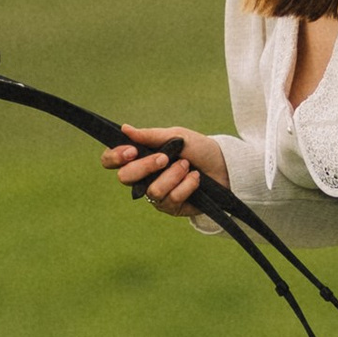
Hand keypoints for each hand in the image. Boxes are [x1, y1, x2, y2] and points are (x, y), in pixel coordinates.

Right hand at [102, 123, 225, 217]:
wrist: (225, 166)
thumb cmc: (198, 149)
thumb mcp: (176, 136)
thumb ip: (150, 136)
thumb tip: (125, 129)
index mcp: (140, 157)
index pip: (112, 160)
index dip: (115, 157)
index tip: (132, 151)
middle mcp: (143, 177)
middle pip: (125, 178)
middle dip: (145, 166)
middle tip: (164, 158)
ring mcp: (156, 194)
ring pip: (151, 190)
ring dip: (172, 175)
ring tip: (187, 166)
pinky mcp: (171, 207)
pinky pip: (170, 199)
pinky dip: (186, 186)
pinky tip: (196, 179)